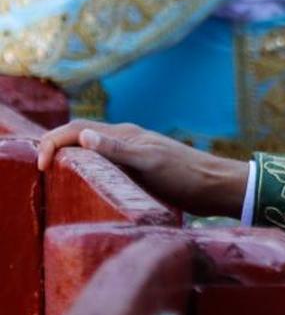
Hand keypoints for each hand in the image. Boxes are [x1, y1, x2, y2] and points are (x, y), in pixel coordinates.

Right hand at [37, 120, 248, 218]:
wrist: (216, 186)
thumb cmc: (186, 175)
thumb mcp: (151, 164)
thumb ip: (118, 150)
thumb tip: (84, 136)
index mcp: (125, 134)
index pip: (77, 129)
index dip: (53, 142)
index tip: (41, 166)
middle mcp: (126, 139)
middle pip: (80, 135)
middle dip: (55, 146)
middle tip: (38, 170)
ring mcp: (133, 152)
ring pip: (92, 149)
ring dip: (70, 156)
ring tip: (52, 177)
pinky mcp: (140, 167)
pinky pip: (104, 163)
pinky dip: (87, 168)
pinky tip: (84, 184)